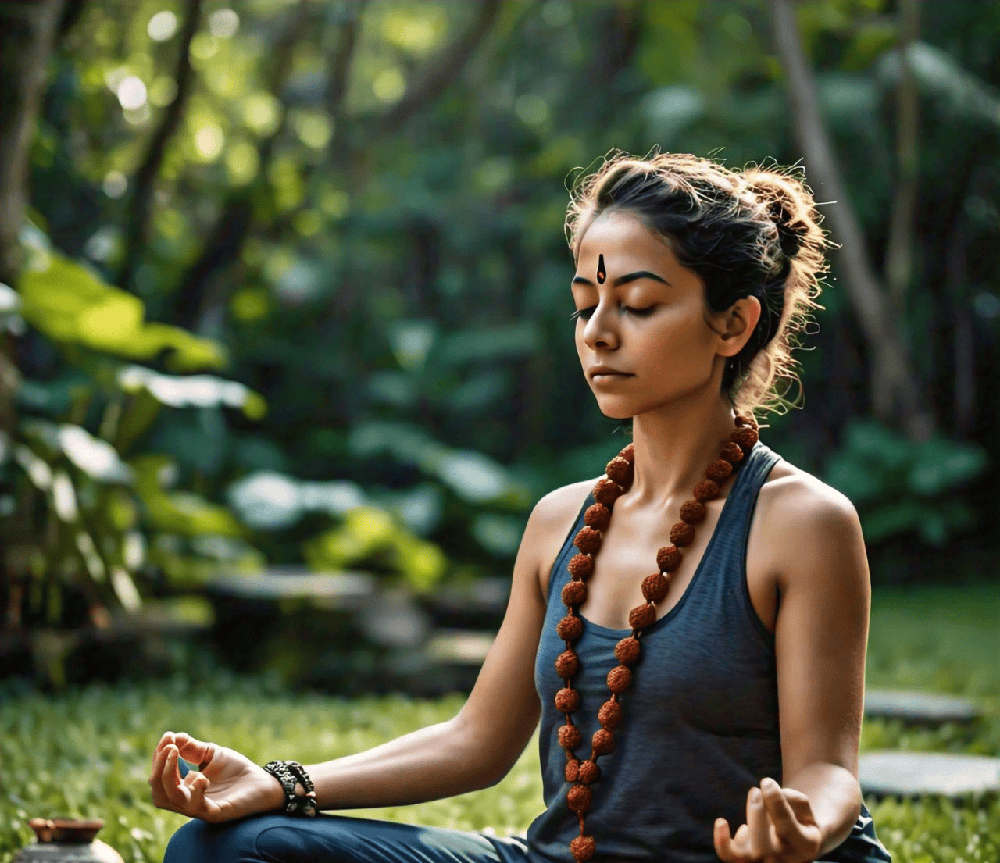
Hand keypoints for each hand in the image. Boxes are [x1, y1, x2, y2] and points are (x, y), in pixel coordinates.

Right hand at [148, 731, 284, 822]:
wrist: (263, 782)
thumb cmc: (236, 770)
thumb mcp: (211, 754)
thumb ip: (191, 748)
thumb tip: (172, 737)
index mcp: (183, 788)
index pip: (159, 777)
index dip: (159, 758)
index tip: (167, 737)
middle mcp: (187, 801)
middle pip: (158, 792)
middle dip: (159, 768)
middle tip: (170, 748)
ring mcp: (199, 809)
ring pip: (170, 800)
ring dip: (169, 776)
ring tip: (176, 754)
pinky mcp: (215, 813)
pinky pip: (196, 807)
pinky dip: (194, 791)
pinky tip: (202, 777)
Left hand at [713, 777, 821, 862]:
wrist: (794, 840)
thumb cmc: (798, 818)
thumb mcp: (805, 808)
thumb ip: (793, 798)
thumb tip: (770, 789)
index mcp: (804, 847)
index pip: (786, 828)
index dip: (775, 803)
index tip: (767, 782)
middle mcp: (784, 860)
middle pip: (763, 846)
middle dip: (756, 813)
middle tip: (756, 790)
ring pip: (748, 853)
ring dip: (744, 822)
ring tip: (753, 794)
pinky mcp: (746, 859)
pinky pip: (729, 857)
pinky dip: (721, 842)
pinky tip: (721, 822)